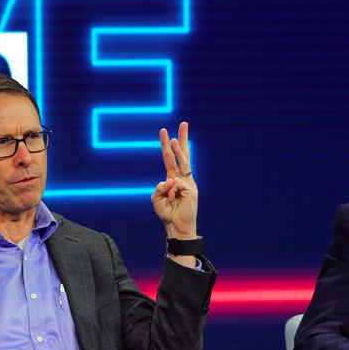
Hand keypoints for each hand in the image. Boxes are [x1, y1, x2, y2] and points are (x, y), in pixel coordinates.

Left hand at [152, 122, 197, 266]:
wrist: (176, 226)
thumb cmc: (166, 213)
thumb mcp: (156, 199)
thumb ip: (160, 188)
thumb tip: (171, 180)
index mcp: (172, 178)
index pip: (169, 158)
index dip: (167, 145)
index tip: (165, 131)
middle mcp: (181, 178)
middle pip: (182, 154)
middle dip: (182, 138)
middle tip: (184, 122)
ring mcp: (188, 182)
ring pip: (183, 163)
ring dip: (178, 150)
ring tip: (173, 139)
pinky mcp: (192, 189)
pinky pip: (177, 183)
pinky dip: (170, 191)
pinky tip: (172, 199)